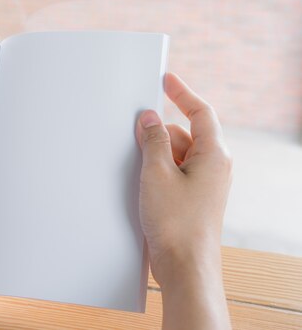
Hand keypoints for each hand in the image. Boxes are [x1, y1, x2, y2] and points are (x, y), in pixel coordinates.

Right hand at [136, 73, 231, 328]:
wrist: (185, 267)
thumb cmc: (175, 222)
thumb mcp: (157, 173)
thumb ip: (153, 140)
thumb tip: (149, 118)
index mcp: (213, 155)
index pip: (200, 112)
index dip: (181, 92)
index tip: (165, 78)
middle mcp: (213, 166)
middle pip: (185, 133)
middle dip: (159, 131)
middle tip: (133, 130)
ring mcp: (204, 184)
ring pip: (177, 154)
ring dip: (156, 153)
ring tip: (135, 163)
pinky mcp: (192, 198)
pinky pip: (174, 173)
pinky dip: (158, 170)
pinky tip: (140, 180)